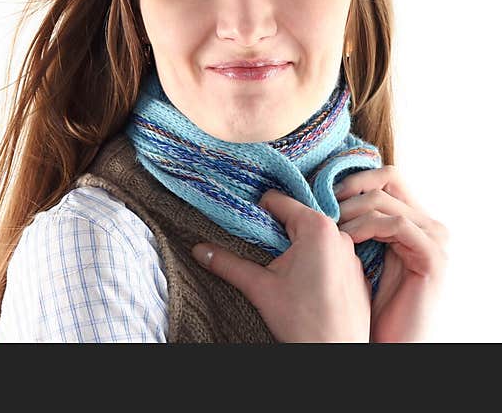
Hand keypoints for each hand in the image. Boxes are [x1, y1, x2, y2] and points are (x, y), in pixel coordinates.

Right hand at [191, 189, 370, 341]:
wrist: (337, 354)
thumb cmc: (304, 322)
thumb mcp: (259, 287)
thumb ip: (227, 263)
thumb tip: (199, 250)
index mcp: (316, 227)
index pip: (277, 200)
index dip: (256, 213)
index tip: (248, 233)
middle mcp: (339, 234)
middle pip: (295, 219)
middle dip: (277, 234)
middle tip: (264, 257)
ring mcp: (351, 254)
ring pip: (313, 238)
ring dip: (297, 249)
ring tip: (286, 275)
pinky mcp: (357, 273)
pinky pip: (331, 256)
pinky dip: (316, 264)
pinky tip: (307, 287)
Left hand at [334, 165, 448, 341]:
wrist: (390, 339)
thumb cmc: (370, 301)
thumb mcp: (360, 252)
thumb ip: (355, 223)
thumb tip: (318, 196)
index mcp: (412, 219)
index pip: (386, 176)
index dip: (351, 178)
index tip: (319, 192)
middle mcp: (428, 224)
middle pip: (388, 177)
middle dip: (349, 188)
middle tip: (322, 205)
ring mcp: (434, 239)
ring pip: (385, 200)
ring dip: (349, 209)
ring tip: (328, 226)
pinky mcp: (433, 257)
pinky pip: (396, 225)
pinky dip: (365, 226)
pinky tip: (345, 239)